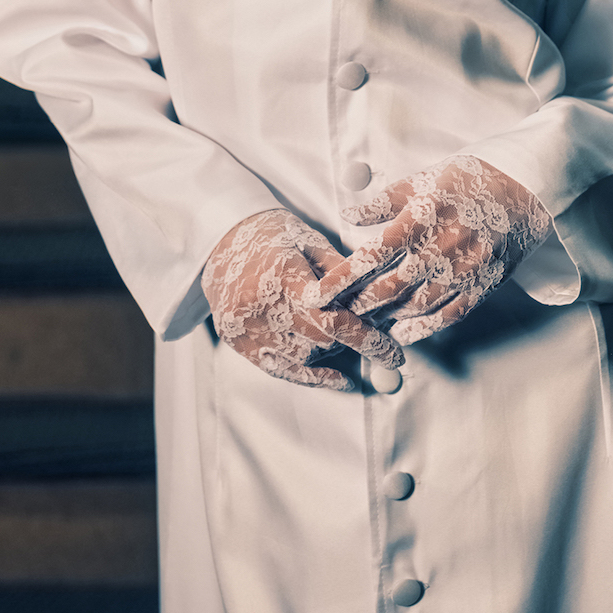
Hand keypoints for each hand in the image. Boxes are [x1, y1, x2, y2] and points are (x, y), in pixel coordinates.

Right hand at [202, 208, 404, 390]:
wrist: (220, 236)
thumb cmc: (273, 234)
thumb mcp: (312, 242)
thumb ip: (342, 275)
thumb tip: (379, 307)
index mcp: (282, 275)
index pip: (331, 318)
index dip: (366, 339)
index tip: (393, 354)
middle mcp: (259, 304)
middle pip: (319, 340)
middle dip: (353, 341)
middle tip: (377, 340)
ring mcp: (244, 326)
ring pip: (303, 355)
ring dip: (330, 350)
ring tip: (342, 334)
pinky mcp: (235, 340)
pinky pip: (279, 369)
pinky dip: (310, 376)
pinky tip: (337, 379)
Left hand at [316, 155, 553, 344]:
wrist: (524, 189)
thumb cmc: (468, 180)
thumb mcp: (423, 179)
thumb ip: (383, 201)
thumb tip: (348, 214)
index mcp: (423, 217)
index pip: (371, 255)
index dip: (341, 279)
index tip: (315, 295)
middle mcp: (442, 247)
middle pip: (390, 287)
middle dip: (358, 305)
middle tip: (334, 314)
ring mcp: (465, 269)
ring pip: (416, 305)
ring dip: (386, 318)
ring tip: (362, 323)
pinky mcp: (483, 284)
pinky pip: (449, 314)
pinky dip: (423, 327)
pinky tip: (403, 333)